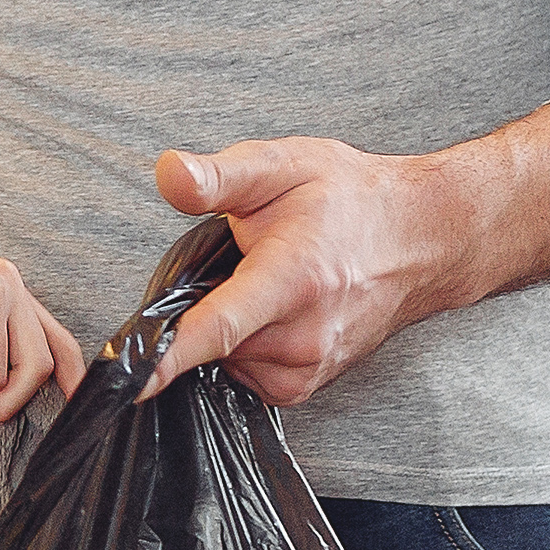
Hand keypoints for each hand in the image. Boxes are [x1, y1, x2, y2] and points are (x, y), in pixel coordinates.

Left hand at [140, 138, 468, 406]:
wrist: (419, 235)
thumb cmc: (349, 198)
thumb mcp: (282, 165)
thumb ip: (220, 176)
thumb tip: (168, 173)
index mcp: (293, 277)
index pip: (220, 326)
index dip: (169, 356)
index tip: (129, 382)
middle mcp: (305, 333)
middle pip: (211, 340)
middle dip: (205, 304)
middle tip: (241, 261)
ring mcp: (311, 365)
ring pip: (227, 359)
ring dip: (228, 328)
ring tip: (266, 282)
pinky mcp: (309, 384)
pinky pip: (249, 375)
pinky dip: (246, 348)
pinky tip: (270, 313)